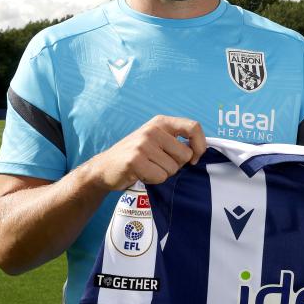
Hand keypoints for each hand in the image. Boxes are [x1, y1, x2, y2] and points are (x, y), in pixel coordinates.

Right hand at [86, 115, 206, 191]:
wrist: (104, 167)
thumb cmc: (135, 155)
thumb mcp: (155, 140)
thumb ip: (176, 141)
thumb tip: (198, 152)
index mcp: (161, 122)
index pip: (193, 127)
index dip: (199, 145)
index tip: (194, 158)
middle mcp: (153, 130)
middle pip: (185, 155)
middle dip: (175, 166)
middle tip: (157, 164)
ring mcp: (143, 144)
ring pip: (173, 169)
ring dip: (162, 174)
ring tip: (147, 168)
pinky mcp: (136, 160)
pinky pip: (160, 177)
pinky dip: (153, 180)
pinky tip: (141, 174)